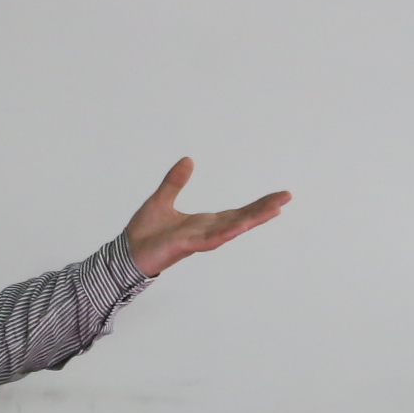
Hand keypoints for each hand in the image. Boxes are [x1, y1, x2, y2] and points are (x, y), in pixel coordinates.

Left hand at [124, 157, 290, 278]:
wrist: (127, 252)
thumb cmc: (144, 233)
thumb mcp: (161, 199)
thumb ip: (175, 182)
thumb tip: (188, 160)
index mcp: (205, 222)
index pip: (237, 212)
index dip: (258, 204)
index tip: (279, 196)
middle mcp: (207, 231)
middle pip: (242, 218)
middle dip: (264, 209)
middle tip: (286, 198)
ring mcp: (199, 240)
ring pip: (232, 228)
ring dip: (253, 219)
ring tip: (274, 209)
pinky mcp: (187, 245)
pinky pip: (211, 239)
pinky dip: (227, 233)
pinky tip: (241, 226)